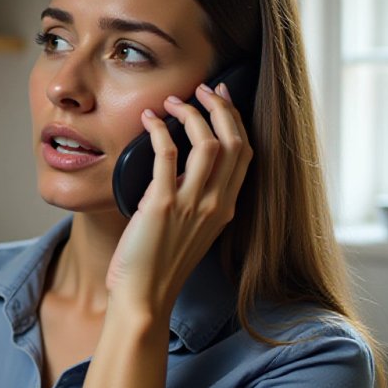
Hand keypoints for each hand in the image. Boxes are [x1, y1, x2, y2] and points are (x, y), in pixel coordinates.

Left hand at [106, 81, 252, 315]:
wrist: (144, 298)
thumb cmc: (157, 267)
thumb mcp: (187, 229)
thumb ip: (190, 199)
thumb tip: (174, 168)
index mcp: (225, 208)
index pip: (244, 154)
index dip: (235, 121)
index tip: (221, 98)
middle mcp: (216, 204)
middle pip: (233, 141)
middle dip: (220, 107)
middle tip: (202, 88)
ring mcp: (193, 205)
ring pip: (208, 143)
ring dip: (191, 113)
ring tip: (173, 101)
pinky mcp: (163, 205)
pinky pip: (166, 154)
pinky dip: (158, 130)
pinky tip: (148, 120)